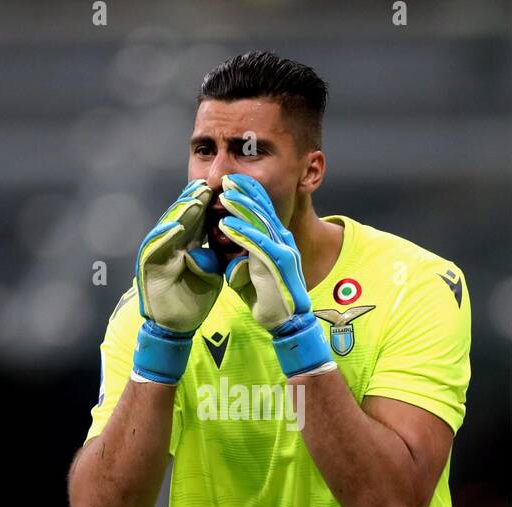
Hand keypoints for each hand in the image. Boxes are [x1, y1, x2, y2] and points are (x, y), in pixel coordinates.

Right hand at [132, 179, 224, 382]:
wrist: (177, 326)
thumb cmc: (194, 298)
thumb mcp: (211, 271)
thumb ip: (216, 253)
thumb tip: (227, 237)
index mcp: (185, 243)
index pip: (198, 218)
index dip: (211, 204)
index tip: (226, 189)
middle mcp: (169, 243)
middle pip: (182, 216)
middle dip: (195, 199)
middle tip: (210, 183)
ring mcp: (156, 252)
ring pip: (169, 226)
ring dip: (182, 212)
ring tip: (196, 198)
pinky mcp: (147, 265)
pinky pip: (155, 247)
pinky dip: (165, 236)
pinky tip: (177, 227)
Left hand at [217, 173, 333, 376]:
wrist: (287, 322)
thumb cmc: (268, 300)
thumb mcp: (249, 274)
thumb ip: (239, 262)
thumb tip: (227, 258)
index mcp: (277, 240)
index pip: (263, 210)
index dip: (248, 195)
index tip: (231, 182)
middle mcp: (282, 241)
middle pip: (262, 209)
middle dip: (244, 192)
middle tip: (227, 178)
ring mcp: (282, 250)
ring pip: (260, 222)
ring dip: (240, 207)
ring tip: (224, 195)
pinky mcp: (277, 264)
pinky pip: (256, 244)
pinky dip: (240, 233)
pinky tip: (225, 225)